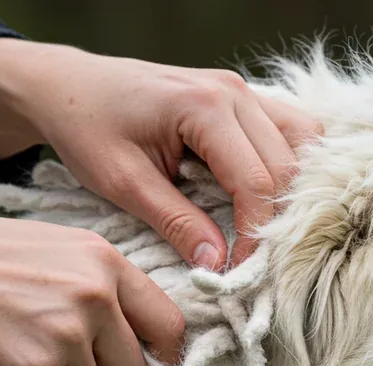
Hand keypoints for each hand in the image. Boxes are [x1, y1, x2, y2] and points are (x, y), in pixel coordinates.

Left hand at [0, 39, 322, 269]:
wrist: (68, 87)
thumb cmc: (87, 129)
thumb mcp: (123, 183)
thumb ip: (174, 222)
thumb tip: (216, 265)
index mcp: (204, 107)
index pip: (257, 181)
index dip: (255, 234)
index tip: (238, 272)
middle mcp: (234, 91)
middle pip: (289, 164)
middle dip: (279, 217)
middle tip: (255, 259)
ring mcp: (242, 89)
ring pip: (304, 141)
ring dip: (293, 188)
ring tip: (265, 229)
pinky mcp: (241, 97)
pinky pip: (289, 129)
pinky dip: (289, 165)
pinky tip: (267, 197)